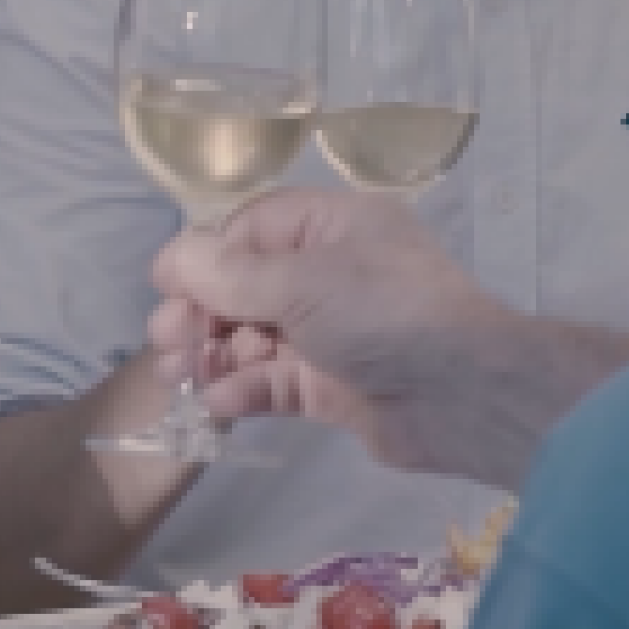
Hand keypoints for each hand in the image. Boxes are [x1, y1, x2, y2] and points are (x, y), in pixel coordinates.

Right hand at [147, 187, 628, 488]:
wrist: (461, 394)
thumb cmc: (383, 313)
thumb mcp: (300, 281)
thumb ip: (228, 275)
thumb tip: (170, 257)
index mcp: (334, 228)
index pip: (252, 230)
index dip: (206, 257)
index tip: (167, 287)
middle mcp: (332, 274)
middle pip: (246, 285)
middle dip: (202, 312)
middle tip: (168, 340)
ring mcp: (333, 333)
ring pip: (255, 337)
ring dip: (215, 354)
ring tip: (180, 374)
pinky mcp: (333, 386)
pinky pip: (275, 380)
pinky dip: (244, 388)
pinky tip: (219, 400)